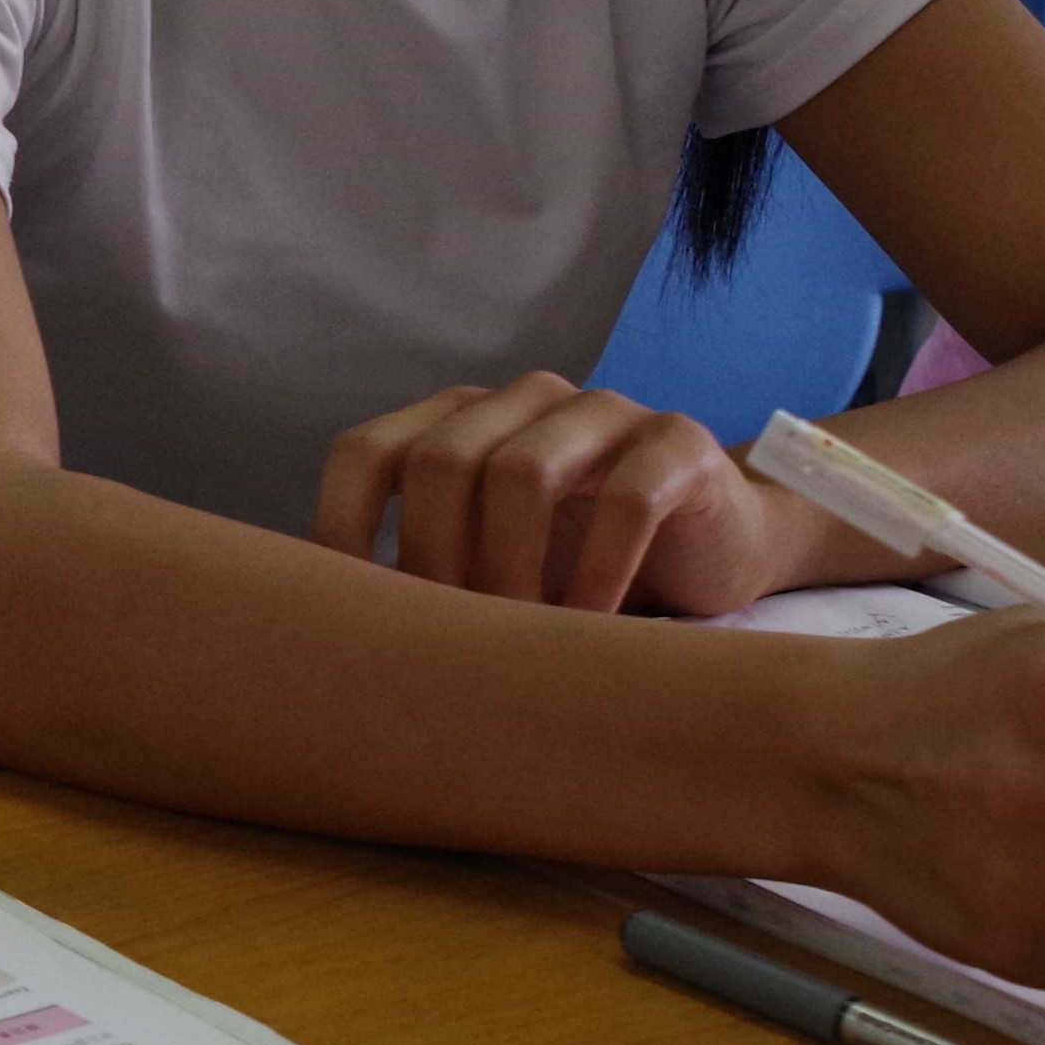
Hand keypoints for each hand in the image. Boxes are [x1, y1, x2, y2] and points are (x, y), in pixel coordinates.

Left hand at [319, 371, 849, 617]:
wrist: (720, 546)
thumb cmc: (580, 566)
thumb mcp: (489, 566)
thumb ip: (421, 576)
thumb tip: (324, 643)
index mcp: (460, 420)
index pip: (367, 454)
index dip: (344, 531)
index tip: (351, 620)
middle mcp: (524, 401)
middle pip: (442, 464)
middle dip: (435, 563)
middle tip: (453, 644)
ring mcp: (604, 411)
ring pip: (523, 471)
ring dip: (511, 571)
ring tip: (521, 639)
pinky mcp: (678, 443)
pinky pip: (625, 501)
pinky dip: (597, 574)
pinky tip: (592, 628)